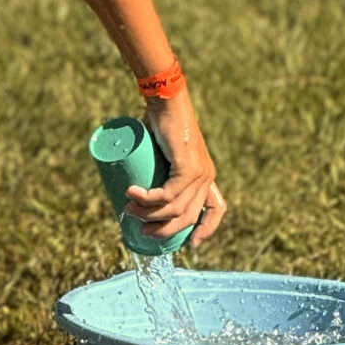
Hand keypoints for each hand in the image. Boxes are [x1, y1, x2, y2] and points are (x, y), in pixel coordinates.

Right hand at [133, 89, 225, 244]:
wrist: (166, 100)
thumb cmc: (160, 121)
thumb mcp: (161, 150)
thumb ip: (154, 164)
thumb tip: (130, 180)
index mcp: (206, 175)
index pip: (216, 209)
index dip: (207, 229)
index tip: (190, 244)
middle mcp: (207, 176)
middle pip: (188, 217)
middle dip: (163, 231)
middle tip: (140, 229)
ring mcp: (199, 173)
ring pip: (175, 209)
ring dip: (148, 215)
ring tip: (127, 209)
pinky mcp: (187, 167)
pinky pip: (167, 195)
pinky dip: (148, 200)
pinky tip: (132, 196)